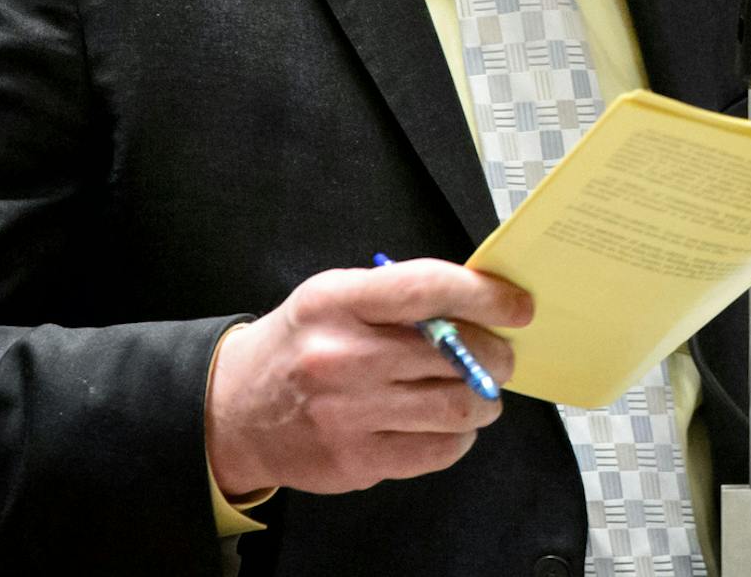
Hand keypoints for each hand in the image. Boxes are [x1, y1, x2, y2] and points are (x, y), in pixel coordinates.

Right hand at [205, 259, 530, 495]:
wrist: (233, 412)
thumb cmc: (298, 345)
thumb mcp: (334, 297)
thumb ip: (398, 295)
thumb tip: (478, 303)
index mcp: (338, 302)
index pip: (427, 289)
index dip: (484, 295)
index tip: (517, 305)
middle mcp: (342, 356)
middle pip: (454, 353)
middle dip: (497, 354)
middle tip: (504, 355)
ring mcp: (348, 413)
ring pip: (456, 407)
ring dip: (484, 399)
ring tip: (481, 392)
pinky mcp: (355, 461)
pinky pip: (437, 451)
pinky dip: (459, 437)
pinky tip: (449, 424)